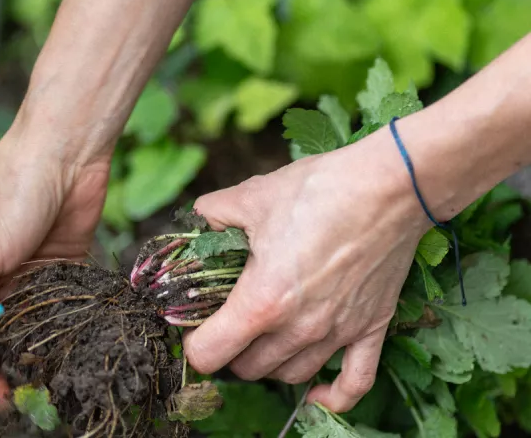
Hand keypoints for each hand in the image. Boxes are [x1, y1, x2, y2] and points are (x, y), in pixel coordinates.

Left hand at [182, 130, 430, 412]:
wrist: (390, 186)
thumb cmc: (319, 190)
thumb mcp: (251, 196)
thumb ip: (212, 215)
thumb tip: (196, 222)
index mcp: (262, 300)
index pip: (210, 354)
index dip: (193, 343)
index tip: (194, 326)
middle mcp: (298, 328)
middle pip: (247, 369)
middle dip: (229, 351)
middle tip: (227, 323)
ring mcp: (337, 333)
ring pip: (290, 375)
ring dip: (270, 363)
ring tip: (263, 338)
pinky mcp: (371, 329)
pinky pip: (354, 384)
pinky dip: (332, 396)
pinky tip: (315, 393)